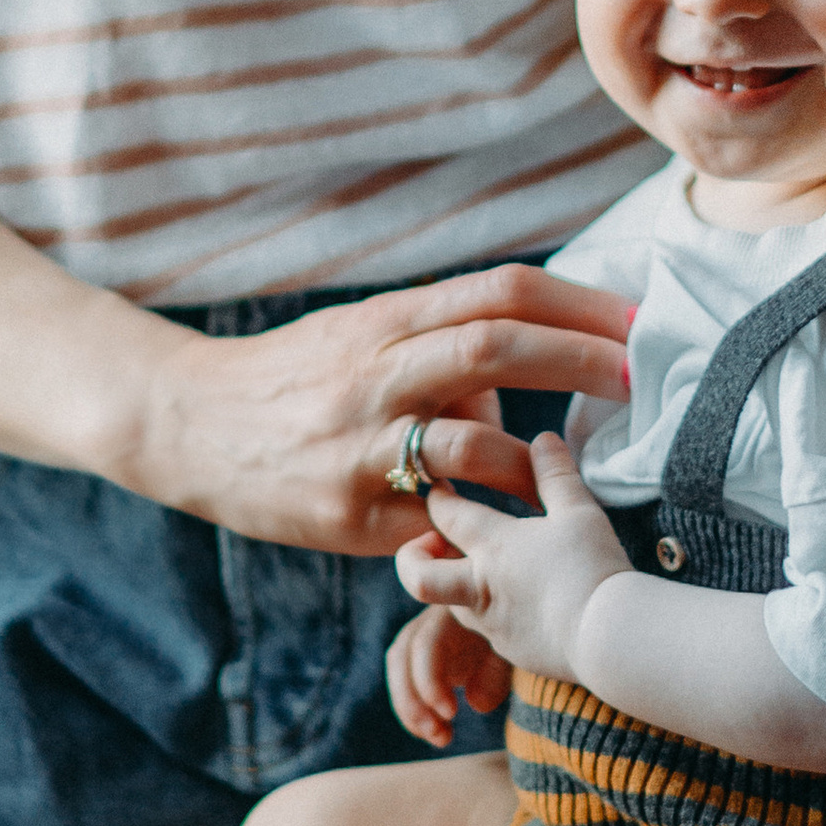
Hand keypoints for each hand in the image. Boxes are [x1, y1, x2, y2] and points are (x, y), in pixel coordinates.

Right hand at [138, 267, 634, 560]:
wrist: (188, 424)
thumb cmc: (290, 379)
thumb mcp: (360, 339)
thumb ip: (439, 347)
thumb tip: (521, 374)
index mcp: (388, 321)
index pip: (499, 292)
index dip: (577, 303)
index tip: (634, 321)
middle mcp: (377, 372)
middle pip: (496, 344)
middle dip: (580, 357)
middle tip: (637, 375)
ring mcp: (361, 443)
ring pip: (471, 441)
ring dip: (538, 459)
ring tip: (574, 473)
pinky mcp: (347, 510)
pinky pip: (433, 521)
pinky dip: (479, 525)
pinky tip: (505, 533)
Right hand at [387, 602, 511, 746]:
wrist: (510, 618)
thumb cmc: (514, 633)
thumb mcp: (512, 649)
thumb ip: (496, 673)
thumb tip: (476, 704)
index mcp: (454, 613)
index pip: (428, 643)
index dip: (430, 681)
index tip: (451, 714)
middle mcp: (429, 621)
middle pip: (403, 658)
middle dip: (415, 702)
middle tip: (443, 736)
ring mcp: (419, 635)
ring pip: (398, 671)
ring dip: (410, 710)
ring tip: (441, 739)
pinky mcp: (418, 656)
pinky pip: (404, 682)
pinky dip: (413, 711)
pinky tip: (434, 733)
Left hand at [394, 432, 629, 683]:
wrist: (609, 638)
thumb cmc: (593, 568)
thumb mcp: (579, 510)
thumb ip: (556, 474)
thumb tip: (543, 438)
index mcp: (493, 544)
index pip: (446, 514)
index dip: (437, 496)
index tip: (436, 486)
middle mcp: (481, 586)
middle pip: (418, 576)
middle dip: (411, 557)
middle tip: (426, 543)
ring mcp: (492, 625)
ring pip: (452, 606)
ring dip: (455, 587)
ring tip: (482, 571)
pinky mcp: (512, 652)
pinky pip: (487, 633)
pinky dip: (493, 616)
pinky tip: (521, 606)